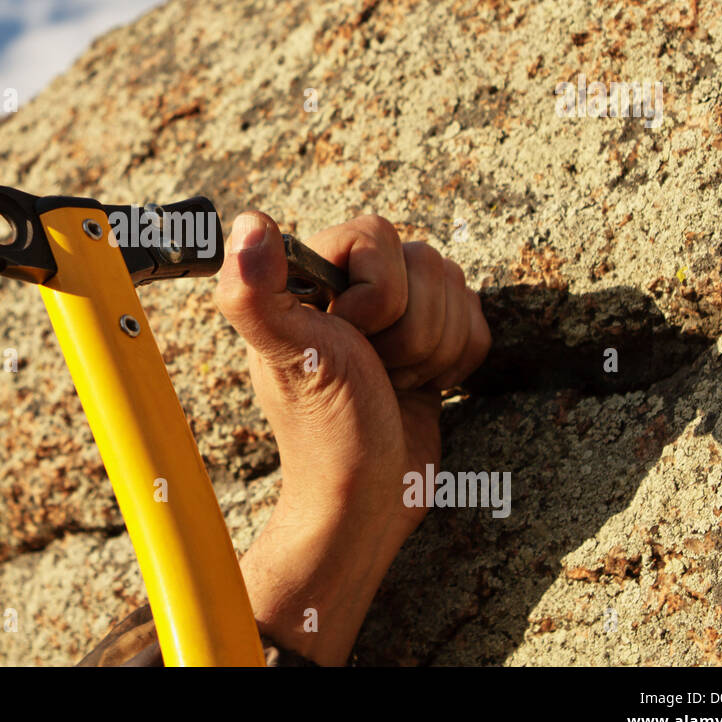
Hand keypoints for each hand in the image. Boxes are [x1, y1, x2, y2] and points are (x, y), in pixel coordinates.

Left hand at [215, 210, 489, 664]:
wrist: (369, 497)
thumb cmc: (324, 431)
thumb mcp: (289, 356)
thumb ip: (255, 292)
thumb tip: (246, 224)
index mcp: (310, 276)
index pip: (376, 234)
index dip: (379, 291)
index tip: (353, 336)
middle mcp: (349, 284)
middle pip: (426, 263)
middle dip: (411, 329)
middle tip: (372, 368)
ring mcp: (394, 312)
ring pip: (456, 290)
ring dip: (433, 350)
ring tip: (391, 382)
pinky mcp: (429, 340)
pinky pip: (474, 321)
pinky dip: (456, 363)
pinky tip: (419, 388)